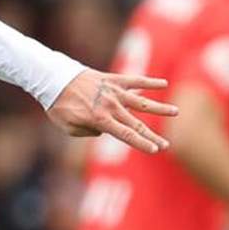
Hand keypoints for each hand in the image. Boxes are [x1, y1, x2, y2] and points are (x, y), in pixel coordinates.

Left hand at [46, 69, 176, 152]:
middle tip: (168, 144)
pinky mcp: (113, 79)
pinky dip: (149, 82)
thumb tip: (102, 130)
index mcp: (100, 119)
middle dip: (152, 136)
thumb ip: (88, 132)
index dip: (141, 144)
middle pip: (137, 123)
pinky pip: (134, 80)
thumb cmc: (58, 106)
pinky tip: (163, 84)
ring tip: (176, 112)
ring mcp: (114, 91)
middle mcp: (111, 106)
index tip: (155, 150)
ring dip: (159, 108)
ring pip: (141, 101)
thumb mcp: (69, 127)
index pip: (126, 135)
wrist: (53, 79)